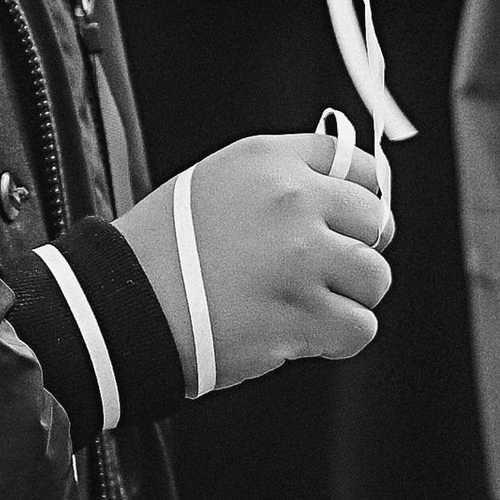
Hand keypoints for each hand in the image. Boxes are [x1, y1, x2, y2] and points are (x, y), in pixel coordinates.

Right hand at [114, 131, 390, 391]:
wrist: (122, 307)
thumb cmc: (158, 250)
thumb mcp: (213, 181)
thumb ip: (277, 180)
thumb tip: (335, 195)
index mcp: (269, 161)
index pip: (359, 165)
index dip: (364, 196)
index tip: (356, 218)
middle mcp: (292, 202)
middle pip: (377, 221)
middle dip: (358, 250)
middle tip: (327, 270)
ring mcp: (301, 260)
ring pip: (374, 278)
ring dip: (350, 298)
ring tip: (309, 305)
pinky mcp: (301, 315)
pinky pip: (359, 328)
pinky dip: (338, 338)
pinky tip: (302, 333)